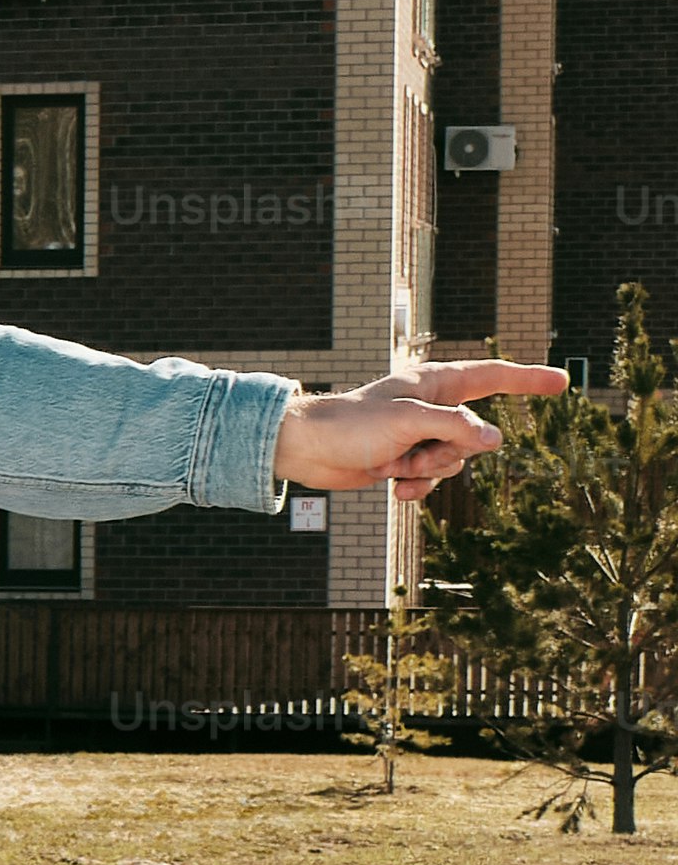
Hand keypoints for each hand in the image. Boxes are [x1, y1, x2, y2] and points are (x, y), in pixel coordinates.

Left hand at [275, 360, 565, 495]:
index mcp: (435, 384)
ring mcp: (419, 434)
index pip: (493, 377)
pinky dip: (418, 486)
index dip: (528, 379)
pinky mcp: (405, 458)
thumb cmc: (350, 425)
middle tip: (411, 451)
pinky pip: (433, 478)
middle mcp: (431, 407)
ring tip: (394, 465)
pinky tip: (393, 487)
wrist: (303, 449)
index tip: (562, 381)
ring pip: (456, 460)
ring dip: (429, 471)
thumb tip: (495, 441)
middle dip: (450, 451)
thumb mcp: (408, 421)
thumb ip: (456, 428)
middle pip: (475, 434)